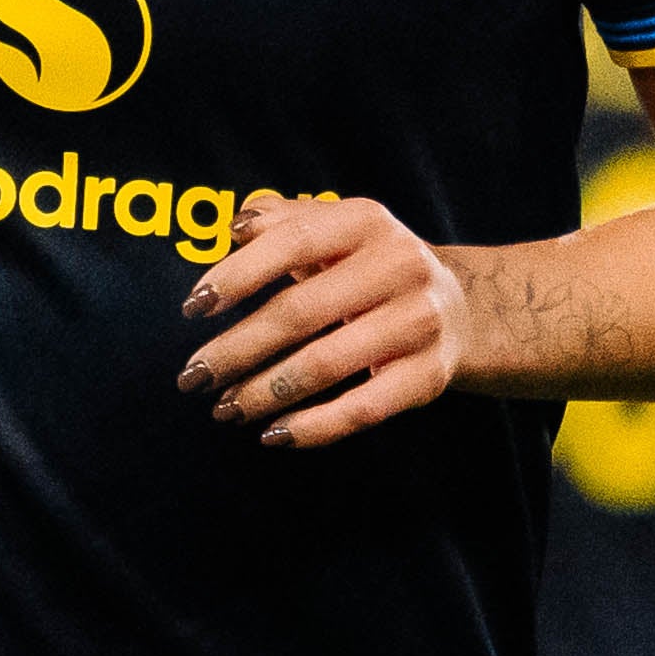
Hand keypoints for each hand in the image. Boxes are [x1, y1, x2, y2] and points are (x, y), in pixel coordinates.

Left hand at [181, 196, 474, 450]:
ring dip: (263, 392)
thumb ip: (280, 221)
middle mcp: (398, 265)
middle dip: (236, 349)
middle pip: (300, 311)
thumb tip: (231, 231)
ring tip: (224, 408)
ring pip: (324, 365)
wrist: (462, 309)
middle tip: (192, 376)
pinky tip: (273, 434)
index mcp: (365, 221)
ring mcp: (418, 322)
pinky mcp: (428, 376)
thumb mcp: (334, 229)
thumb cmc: (369, 267)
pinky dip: (313, 428)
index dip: (237, 275)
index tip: (192, 308)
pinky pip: (362, 409)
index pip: (292, 242)